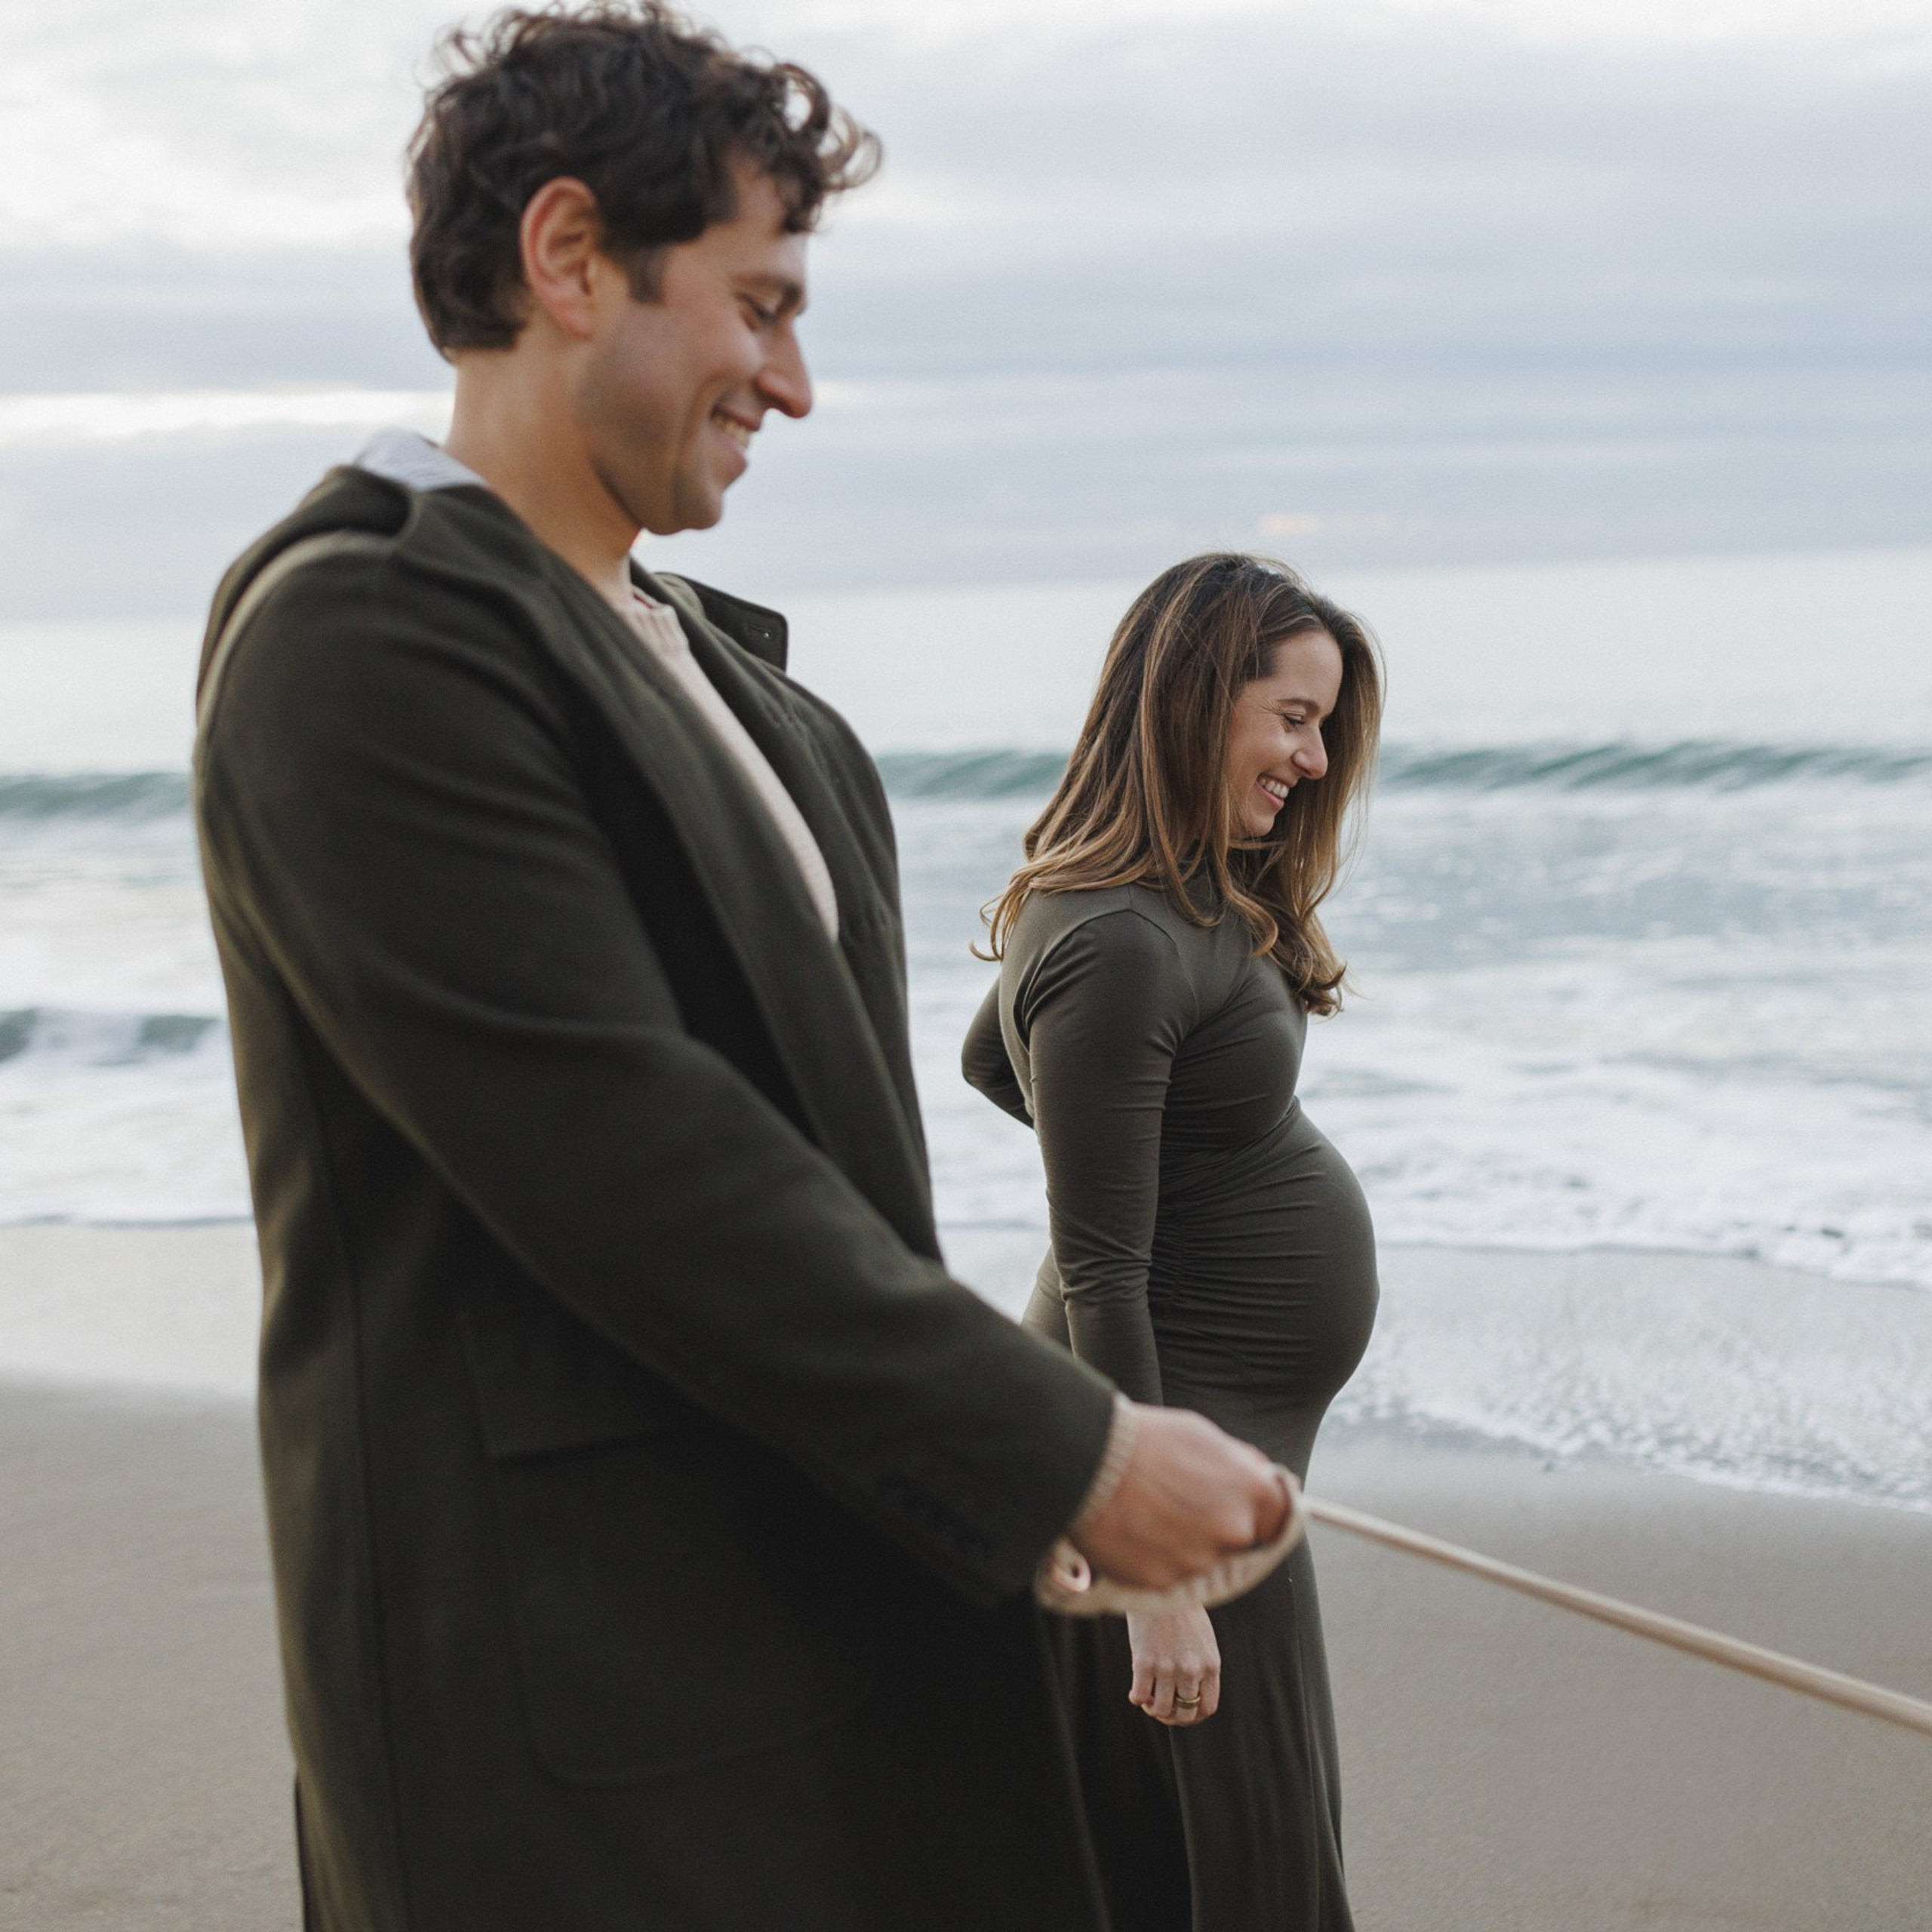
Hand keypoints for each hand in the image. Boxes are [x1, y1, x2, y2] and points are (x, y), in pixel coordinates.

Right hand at [1070, 1404, 1290, 1590]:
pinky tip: (1133, 1530)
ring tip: (1148, 1513)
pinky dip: (1154, 1559)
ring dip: (1182, 1545)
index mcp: (1253, 1492)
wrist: (1089, 1460)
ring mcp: (1200, 1561)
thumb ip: (1240, 1466)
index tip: (1239, 1509)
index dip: (1259, 1514)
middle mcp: (1234, 1531)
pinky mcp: (1164, 1582)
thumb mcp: (1205, 1437)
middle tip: (1179, 1506)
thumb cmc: (1148, 1440)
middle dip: (1216, 1529)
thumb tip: (1261, 1478)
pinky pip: (1167, 1575)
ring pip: (1201, 1561)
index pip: (1280, 1518)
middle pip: (1238, 1542)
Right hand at [1127, 1606, 1220, 1726]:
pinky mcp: (1144, 1662)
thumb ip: (1203, 1666)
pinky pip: (1140, 1696)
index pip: (1207, 1707)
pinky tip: (1136, 1692)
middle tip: (1162, 1708)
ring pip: (1162, 1709)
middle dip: (1173, 1716)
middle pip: (1185, 1713)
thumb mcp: (1204, 1639)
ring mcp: (1167, 1668)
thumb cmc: (1181, 1610)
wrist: (1160, 1587)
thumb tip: (1192, 1694)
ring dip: (1154, 1709)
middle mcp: (1191, 1670)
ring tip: (1148, 1700)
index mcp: (1210, 1664)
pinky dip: (1137, 1698)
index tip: (1182, 1711)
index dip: (1193, 1716)